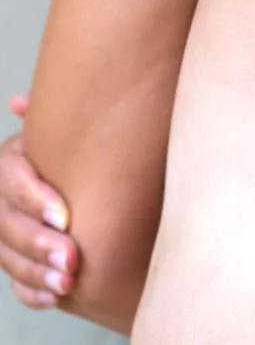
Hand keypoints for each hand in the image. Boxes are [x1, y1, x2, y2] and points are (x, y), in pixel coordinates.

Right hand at [0, 94, 78, 308]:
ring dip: (37, 272)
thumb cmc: (91, 152)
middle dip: (39, 244)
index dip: (34, 199)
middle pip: (7, 224)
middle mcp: (2, 197)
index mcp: (13, 161)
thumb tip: (21, 102)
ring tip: (69, 284)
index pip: (11, 179)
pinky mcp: (16, 260)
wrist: (100, 185)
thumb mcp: (78, 133)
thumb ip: (61, 120)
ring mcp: (5, 231)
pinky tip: (55, 296)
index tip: (66, 217)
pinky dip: (33, 291)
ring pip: (7, 256)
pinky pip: (15, 281)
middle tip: (73, 259)